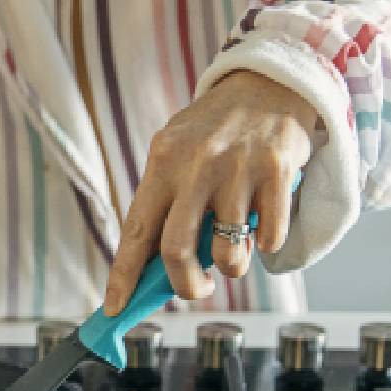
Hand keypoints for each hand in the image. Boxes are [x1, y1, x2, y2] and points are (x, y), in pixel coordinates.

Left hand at [104, 70, 317, 313]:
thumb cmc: (215, 130)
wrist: (269, 82)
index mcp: (162, 163)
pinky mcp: (277, 171)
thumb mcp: (177, 154)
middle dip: (185, 285)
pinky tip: (262, 225)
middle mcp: (196, 166)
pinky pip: (269, 238)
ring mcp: (238, 169)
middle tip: (196, 288)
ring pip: (228, 253)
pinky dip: (265, 245)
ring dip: (231, 267)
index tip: (113, 308)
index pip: (136, 231)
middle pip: (176, 250)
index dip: (123, 276)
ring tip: (234, 250)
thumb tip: (152, 268)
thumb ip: (165, 203)